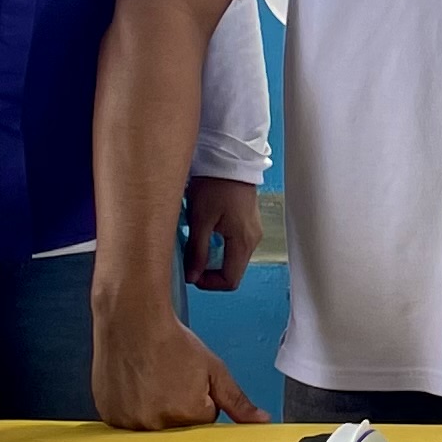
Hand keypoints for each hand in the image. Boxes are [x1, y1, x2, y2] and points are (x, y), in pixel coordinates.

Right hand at [94, 304, 254, 428]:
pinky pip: (127, 421)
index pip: (204, 422)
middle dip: (177, 408)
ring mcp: (129, 422)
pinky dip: (131, 408)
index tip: (188, 382)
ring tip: (150, 379)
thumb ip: (237, 400)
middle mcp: (156, 424)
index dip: (199, 399)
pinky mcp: (108, 415)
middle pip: (177, 428)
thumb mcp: (214, 369)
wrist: (132, 320)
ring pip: (151, 425)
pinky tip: (133, 384)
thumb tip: (261, 421)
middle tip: (168, 379)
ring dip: (153, 409)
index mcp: (187, 415)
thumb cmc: (171, 341)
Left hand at [182, 176, 263, 293]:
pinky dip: (217, 246)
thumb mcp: (200, 220)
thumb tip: (192, 276)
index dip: (208, 283)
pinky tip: (203, 232)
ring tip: (193, 243)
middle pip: (232, 271)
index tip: (191, 274)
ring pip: (231, 258)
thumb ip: (197, 252)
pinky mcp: (247, 223)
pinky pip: (233, 245)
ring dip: (211, 258)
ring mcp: (251, 231)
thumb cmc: (216, 184)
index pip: (230, 280)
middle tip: (188, 259)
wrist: (229, 158)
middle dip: (208, 271)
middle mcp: (252, 239)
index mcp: (243, 241)